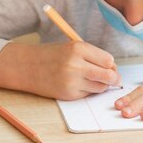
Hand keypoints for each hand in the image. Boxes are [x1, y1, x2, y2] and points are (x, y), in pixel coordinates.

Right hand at [0, 41, 120, 99]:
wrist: (27, 66)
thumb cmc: (54, 55)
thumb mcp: (73, 47)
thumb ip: (93, 56)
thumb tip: (114, 71)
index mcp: (78, 48)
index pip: (108, 60)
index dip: (111, 65)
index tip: (109, 66)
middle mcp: (76, 65)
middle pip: (108, 76)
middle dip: (113, 78)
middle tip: (113, 78)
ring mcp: (72, 81)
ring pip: (101, 87)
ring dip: (101, 85)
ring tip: (91, 79)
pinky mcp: (68, 94)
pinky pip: (88, 94)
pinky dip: (88, 90)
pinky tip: (79, 84)